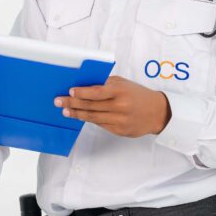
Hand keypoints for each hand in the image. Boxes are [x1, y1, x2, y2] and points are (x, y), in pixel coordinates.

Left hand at [55, 75, 171, 137]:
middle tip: (59, 102)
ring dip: (77, 114)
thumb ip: (105, 84)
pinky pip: (100, 125)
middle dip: (72, 103)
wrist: (157, 112)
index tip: (70, 91)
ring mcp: (120, 120)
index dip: (81, 92)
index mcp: (120, 91)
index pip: (96, 92)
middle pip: (91, 106)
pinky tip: (80, 116)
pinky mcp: (120, 131)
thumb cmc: (138, 94)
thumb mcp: (124, 84)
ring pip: (93, 117)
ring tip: (66, 111)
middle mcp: (120, 106)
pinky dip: (89, 119)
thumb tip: (83, 86)